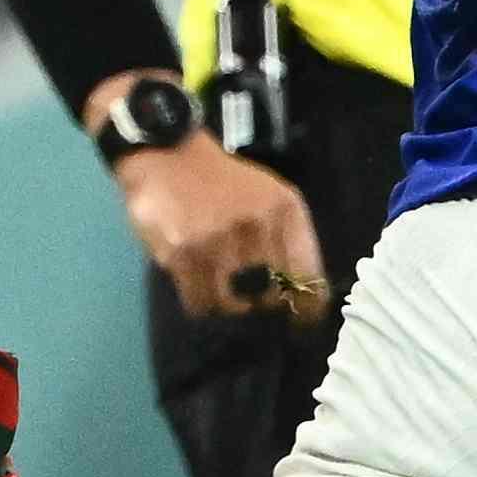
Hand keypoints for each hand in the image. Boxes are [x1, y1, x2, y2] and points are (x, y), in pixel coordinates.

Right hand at [118, 135, 330, 324]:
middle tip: (258, 303)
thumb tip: (305, 293)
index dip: (308, 309)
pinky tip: (202, 288)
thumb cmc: (225, 182)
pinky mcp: (182, 255)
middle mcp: (256, 228)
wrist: (168, 155)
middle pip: (271, 298)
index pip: (309, 279)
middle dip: (265, 307)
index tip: (302, 322)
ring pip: (231, 307)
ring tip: (227, 296)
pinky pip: (198, 303)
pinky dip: (202, 304)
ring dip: (230, 308)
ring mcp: (217, 243)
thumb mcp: (272, 198)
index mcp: (285, 212)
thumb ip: (292, 239)